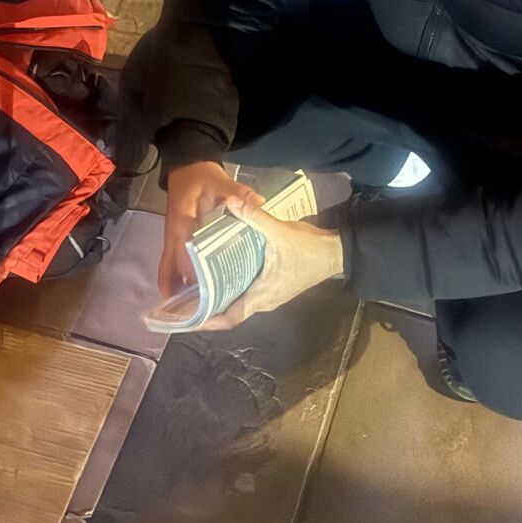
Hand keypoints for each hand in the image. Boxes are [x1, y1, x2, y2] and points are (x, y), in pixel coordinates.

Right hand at [159, 161, 263, 298]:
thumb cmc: (201, 176)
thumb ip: (238, 192)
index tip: (205, 293)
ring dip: (177, 288)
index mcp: (182, 224)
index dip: (193, 275)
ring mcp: (173, 238)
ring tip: (192, 311)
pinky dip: (176, 278)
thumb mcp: (220, 181)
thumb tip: (259, 201)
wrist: (186, 165)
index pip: (185, 256)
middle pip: (172, 269)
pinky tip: (188, 292)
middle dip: (181, 291)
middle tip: (196, 313)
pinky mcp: (177, 239)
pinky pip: (172, 264)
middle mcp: (173, 236)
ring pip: (169, 269)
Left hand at [202, 192, 344, 331]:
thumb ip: (254, 217)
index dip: (209, 321)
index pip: (231, 317)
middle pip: (231, 311)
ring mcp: (271, 295)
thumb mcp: (280, 231)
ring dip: (220, 297)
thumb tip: (230, 201)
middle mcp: (265, 301)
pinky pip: (248, 293)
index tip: (188, 320)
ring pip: (239, 302)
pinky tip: (221, 273)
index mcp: (263, 295)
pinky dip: (232, 288)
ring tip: (197, 287)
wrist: (336, 252)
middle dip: (209, 307)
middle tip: (185, 299)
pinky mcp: (274, 287)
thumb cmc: (309, 249)